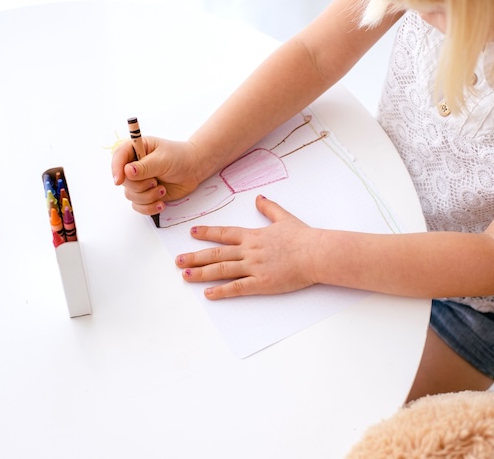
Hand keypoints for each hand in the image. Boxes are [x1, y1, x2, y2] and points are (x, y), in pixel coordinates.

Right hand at [111, 136, 203, 215]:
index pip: (118, 157)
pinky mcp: (146, 194)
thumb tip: (127, 171)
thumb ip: (145, 166)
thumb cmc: (180, 158)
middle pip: (124, 181)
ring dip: (147, 197)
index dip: (116, 169)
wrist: (194, 169)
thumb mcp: (163, 159)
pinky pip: (138, 206)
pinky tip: (161, 203)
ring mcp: (140, 181)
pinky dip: (149, 207)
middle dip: (140, 186)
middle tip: (155, 182)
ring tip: (162, 190)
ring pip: (131, 195)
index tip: (119, 180)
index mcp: (136, 149)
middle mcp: (135, 166)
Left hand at [175, 195, 318, 298]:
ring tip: (185, 275)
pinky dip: (221, 291)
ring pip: (221, 270)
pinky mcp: (262, 283)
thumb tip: (259, 198)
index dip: (207, 233)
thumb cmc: (303, 237)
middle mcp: (249, 251)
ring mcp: (254, 267)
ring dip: (201, 273)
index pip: (224, 233)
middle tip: (178, 260)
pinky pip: (237, 288)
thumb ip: (269, 209)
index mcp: (253, 236)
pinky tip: (208, 294)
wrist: (316, 253)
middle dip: (195, 256)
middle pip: (216, 253)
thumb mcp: (284, 218)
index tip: (192, 233)